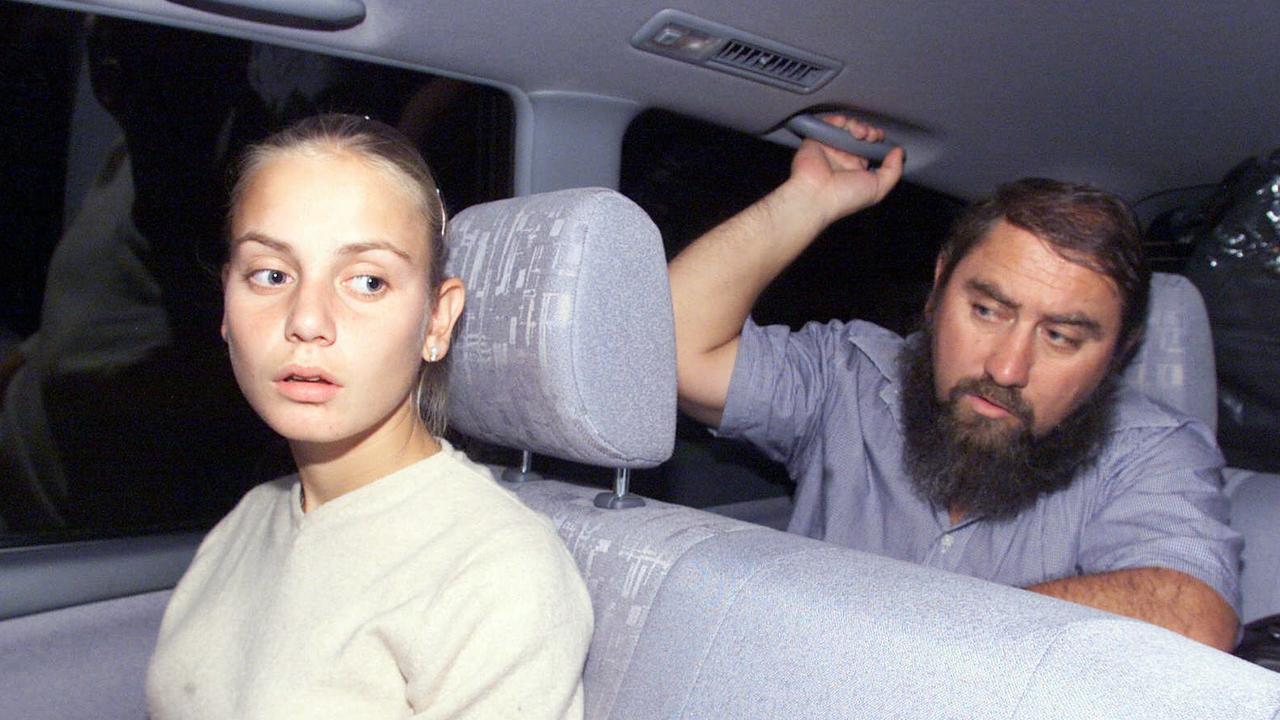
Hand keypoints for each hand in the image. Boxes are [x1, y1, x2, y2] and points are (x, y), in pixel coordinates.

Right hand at [787, 115, 904, 226]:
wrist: (816, 195)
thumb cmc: (845, 198)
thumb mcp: (878, 188)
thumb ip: (893, 171)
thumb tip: (899, 152)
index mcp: (857, 169)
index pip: (871, 147)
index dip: (878, 139)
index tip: (880, 140)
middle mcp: (844, 157)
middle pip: (861, 134)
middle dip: (870, 131)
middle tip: (870, 136)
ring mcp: (830, 148)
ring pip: (847, 127)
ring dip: (857, 125)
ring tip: (858, 132)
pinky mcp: (816, 140)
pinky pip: (829, 123)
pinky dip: (839, 120)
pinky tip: (845, 126)